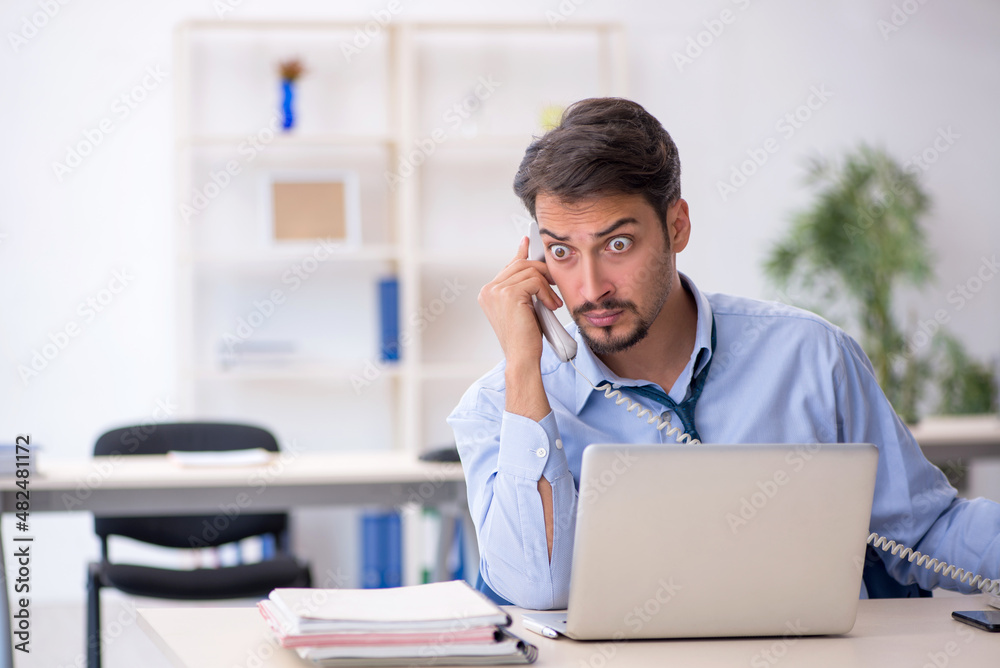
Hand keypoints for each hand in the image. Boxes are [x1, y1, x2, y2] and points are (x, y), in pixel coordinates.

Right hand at [478, 236, 563, 367]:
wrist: (522, 357)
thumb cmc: (524, 337)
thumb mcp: (524, 307)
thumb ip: (524, 287)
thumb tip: (532, 268)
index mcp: (488, 292)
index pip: (509, 266)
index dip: (521, 253)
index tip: (528, 241)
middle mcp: (488, 290)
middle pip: (521, 264)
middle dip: (542, 270)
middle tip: (555, 280)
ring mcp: (496, 291)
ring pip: (530, 271)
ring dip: (547, 285)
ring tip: (553, 303)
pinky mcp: (509, 294)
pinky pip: (535, 281)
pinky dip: (547, 293)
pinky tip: (551, 306)